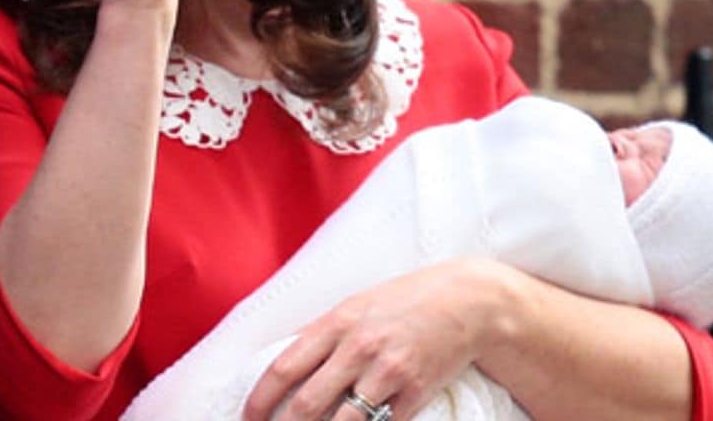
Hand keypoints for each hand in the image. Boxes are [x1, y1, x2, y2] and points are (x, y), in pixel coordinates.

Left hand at [242, 258, 506, 420]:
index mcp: (335, 323)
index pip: (283, 369)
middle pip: (307, 404)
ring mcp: (388, 372)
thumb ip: (320, 336)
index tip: (246, 419)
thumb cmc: (402, 303)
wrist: (465, 302)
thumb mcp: (354, 307)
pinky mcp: (416, 393)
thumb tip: (282, 365)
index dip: (260, 401)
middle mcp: (358, 348)